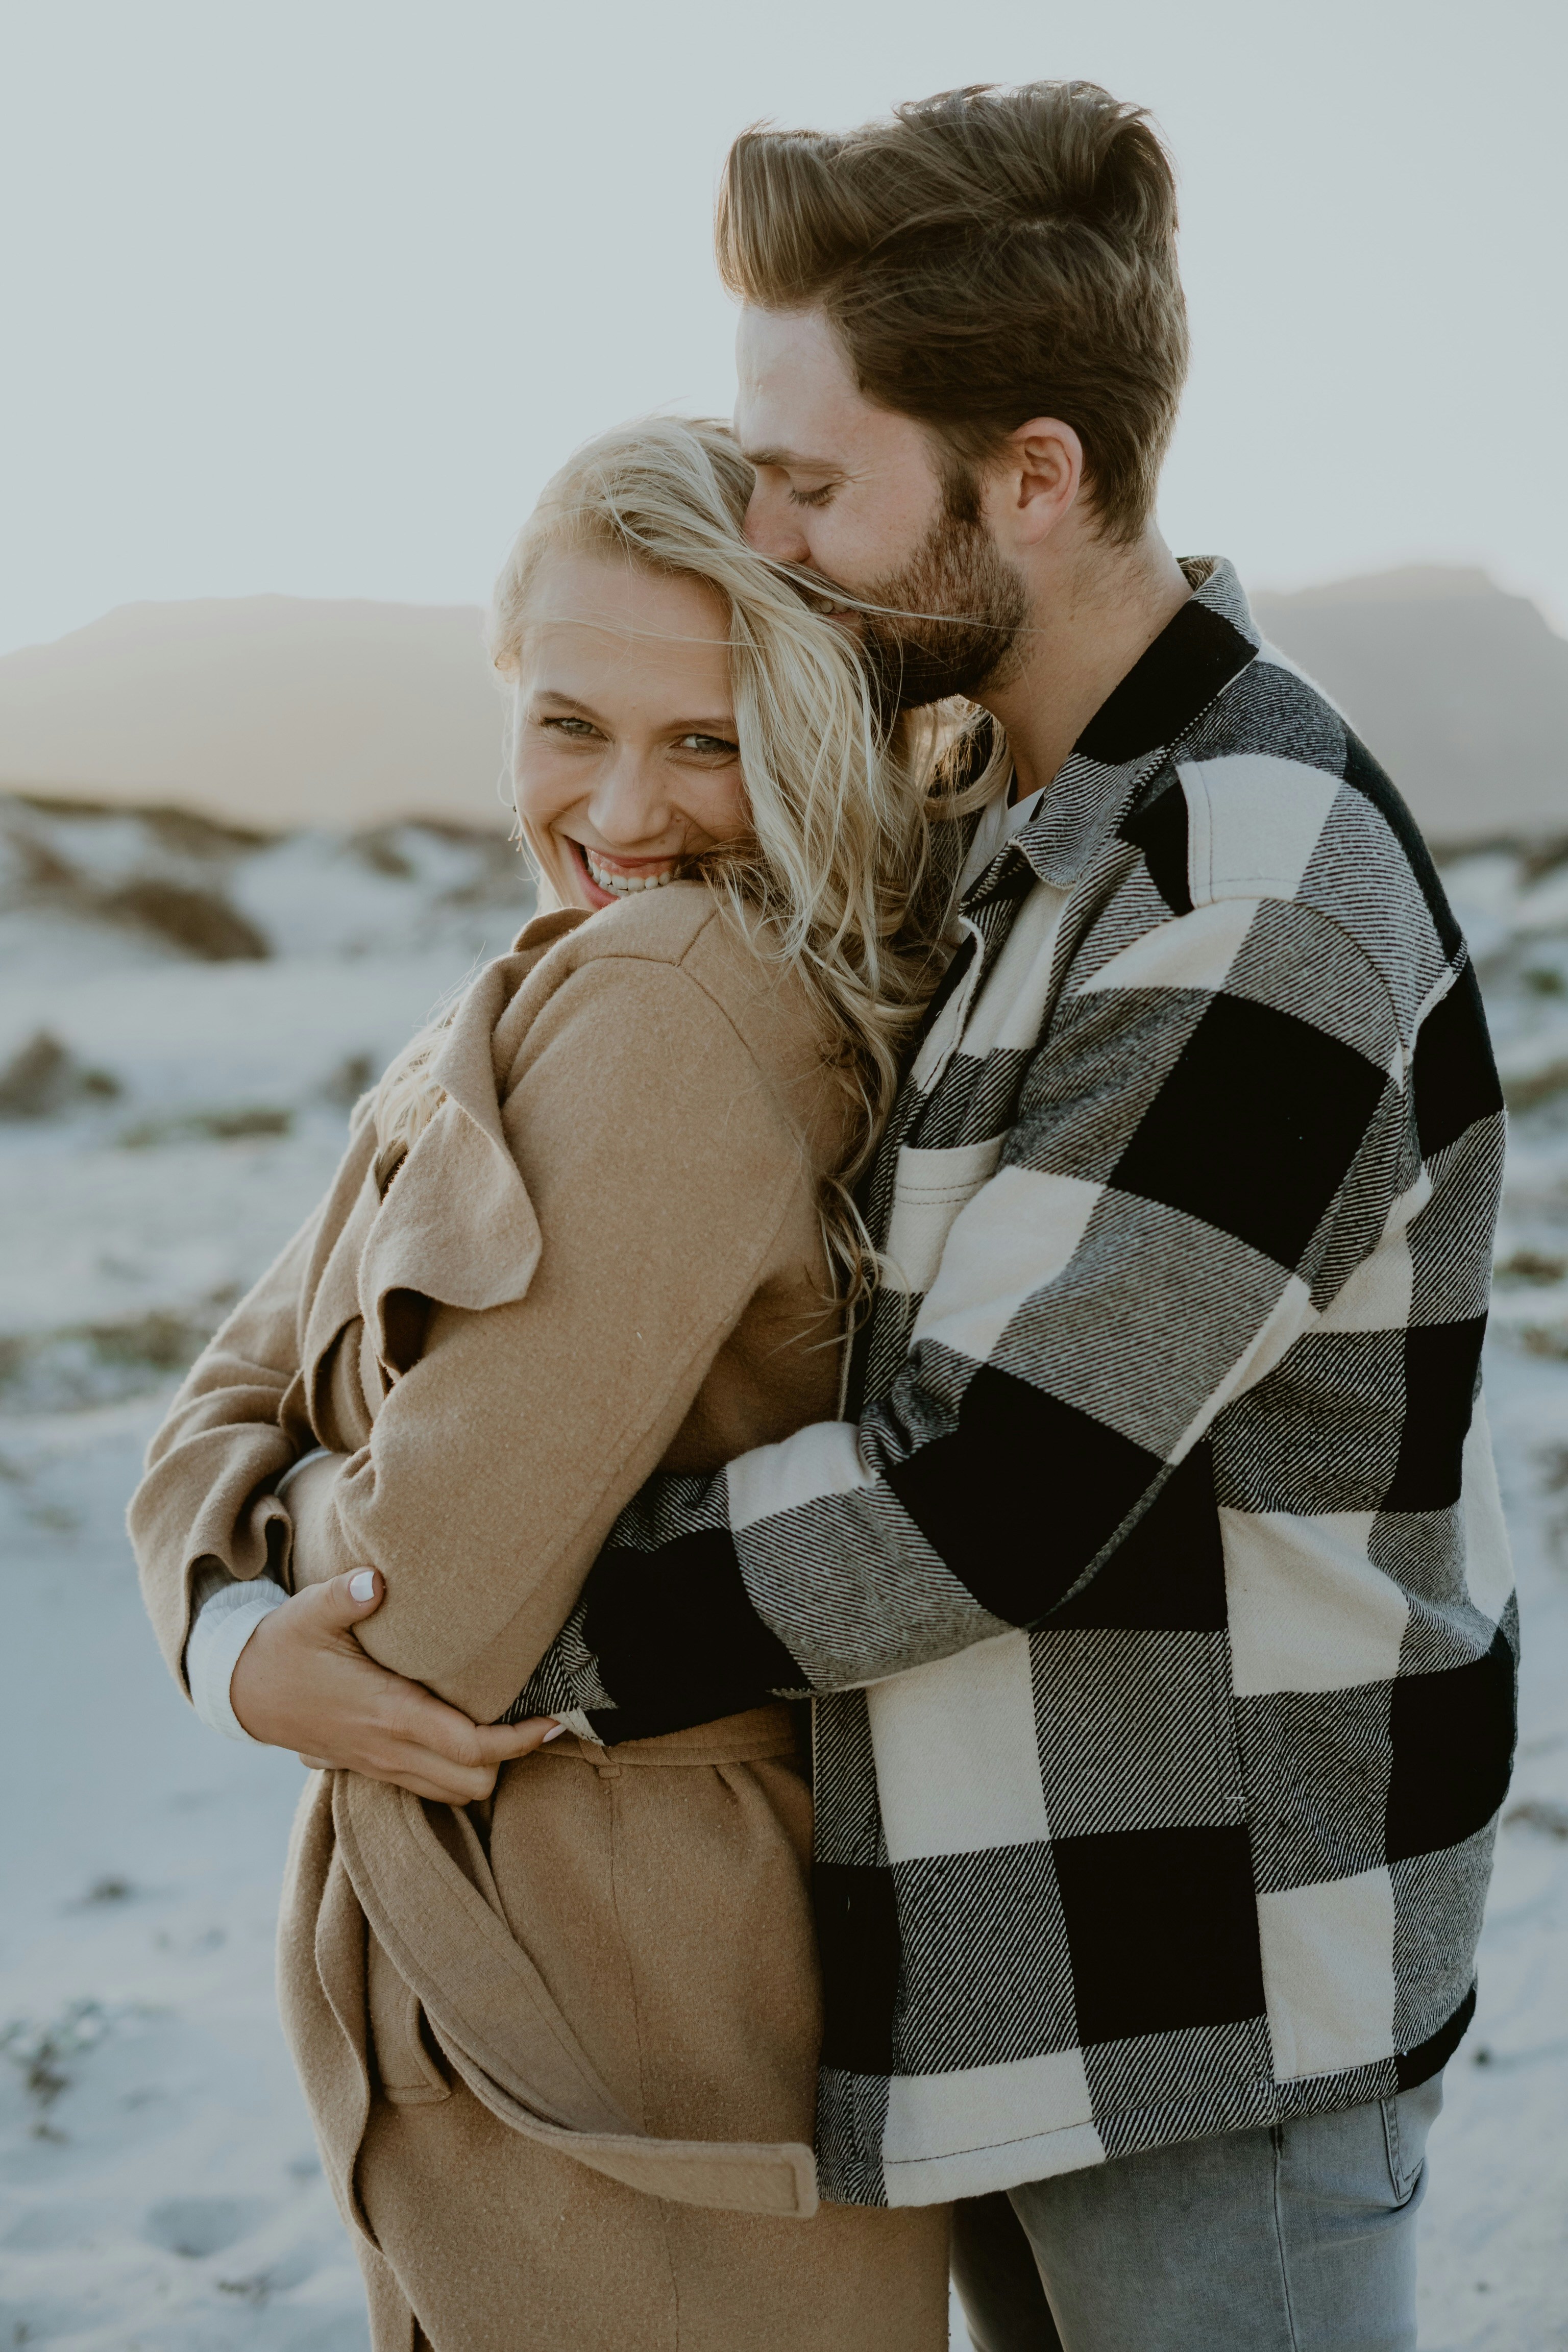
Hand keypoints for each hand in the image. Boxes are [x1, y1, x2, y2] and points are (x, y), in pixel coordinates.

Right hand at [229, 1568, 558, 1801]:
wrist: (243, 1691)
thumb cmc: (284, 1646)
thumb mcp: (310, 1611)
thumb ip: (346, 1595)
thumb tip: (377, 1580)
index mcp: (387, 1714)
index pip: (471, 1747)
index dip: (520, 1739)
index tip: (555, 1717)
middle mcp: (389, 1750)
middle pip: (474, 1783)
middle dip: (511, 1758)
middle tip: (537, 1715)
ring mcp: (380, 1765)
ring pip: (454, 1794)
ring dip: (486, 1768)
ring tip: (512, 1726)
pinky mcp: (373, 1767)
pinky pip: (430, 1788)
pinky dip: (458, 1772)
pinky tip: (470, 1735)